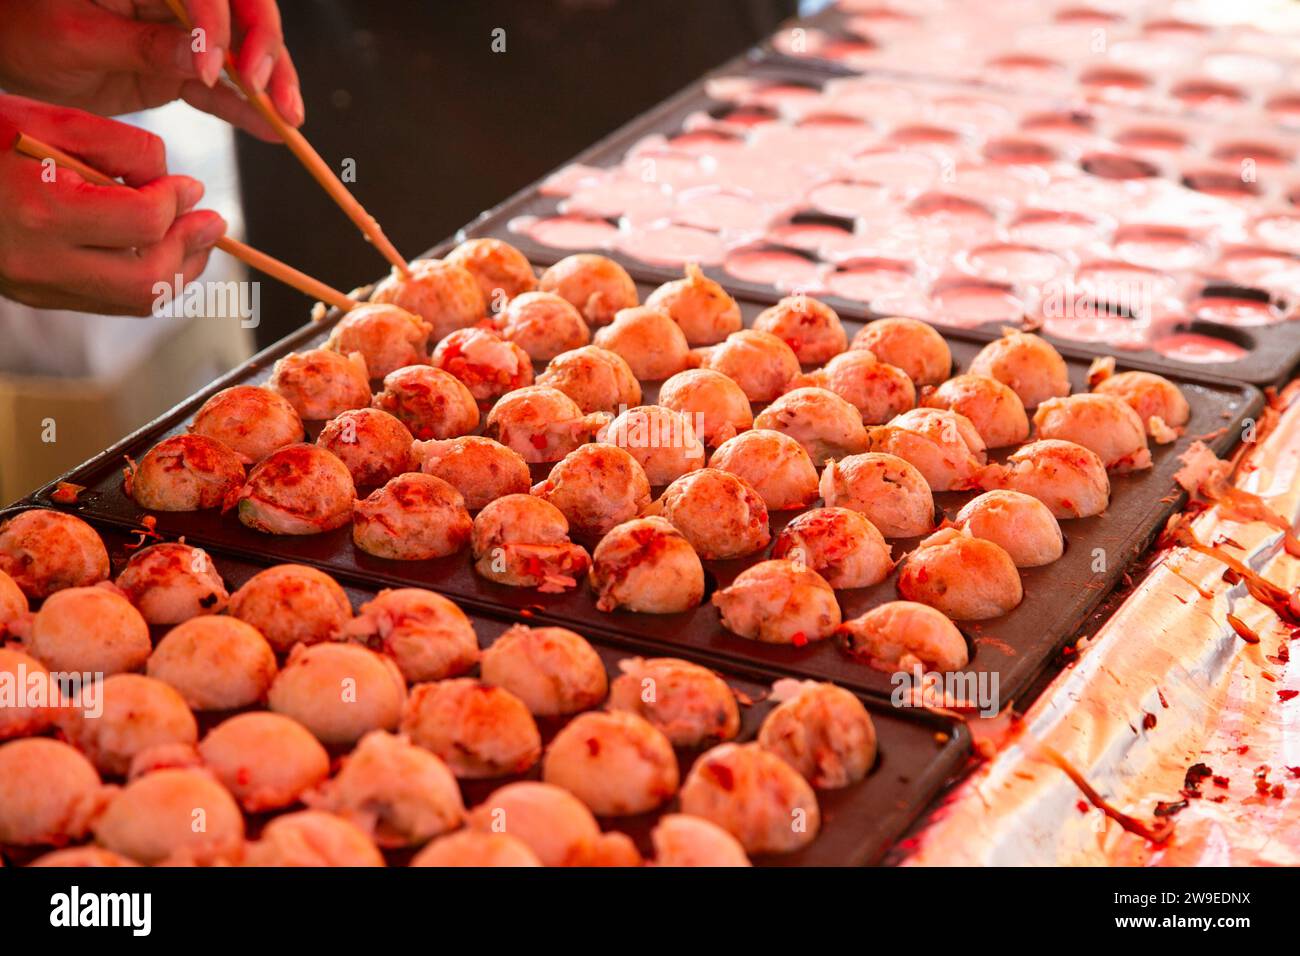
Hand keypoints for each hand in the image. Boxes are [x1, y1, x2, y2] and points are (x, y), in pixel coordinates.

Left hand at [0, 0, 301, 140]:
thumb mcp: (76, 38)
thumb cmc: (25, 28)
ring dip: (272, 85)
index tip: (213, 71)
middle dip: (266, 51)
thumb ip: (142, 46)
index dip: (217, 27)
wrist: (10, 50)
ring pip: (246, 51)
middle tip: (271, 92)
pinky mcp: (184, 67)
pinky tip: (272, 129)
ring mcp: (185, 31)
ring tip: (289, 119)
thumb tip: (204, 60)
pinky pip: (224, 88)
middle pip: (244, 11)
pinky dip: (248, 110)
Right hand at [0, 94, 226, 314]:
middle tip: (212, 221)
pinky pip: (114, 304)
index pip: (142, 222)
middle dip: (191, 248)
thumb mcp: (49, 120)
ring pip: (138, 301)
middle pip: (149, 277)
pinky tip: (165, 255)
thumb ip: (120, 147)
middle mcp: (41, 261)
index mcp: (41, 210)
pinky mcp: (40, 297)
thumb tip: (178, 186)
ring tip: (198, 240)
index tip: (190, 186)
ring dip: (181, 272)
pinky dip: (151, 283)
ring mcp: (39, 287)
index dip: (177, 203)